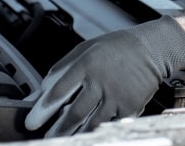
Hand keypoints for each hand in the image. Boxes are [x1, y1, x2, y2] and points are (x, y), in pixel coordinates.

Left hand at [24, 16, 184, 136]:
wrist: (152, 48)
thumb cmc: (117, 47)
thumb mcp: (86, 48)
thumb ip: (62, 67)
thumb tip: (42, 88)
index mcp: (87, 64)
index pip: (59, 91)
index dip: (42, 110)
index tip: (32, 122)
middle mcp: (101, 81)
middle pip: (74, 113)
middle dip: (57, 130)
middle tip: (46, 139)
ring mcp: (117, 96)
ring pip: (91, 123)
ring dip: (75, 135)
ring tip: (64, 141)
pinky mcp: (130, 107)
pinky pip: (110, 125)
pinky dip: (97, 132)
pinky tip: (88, 135)